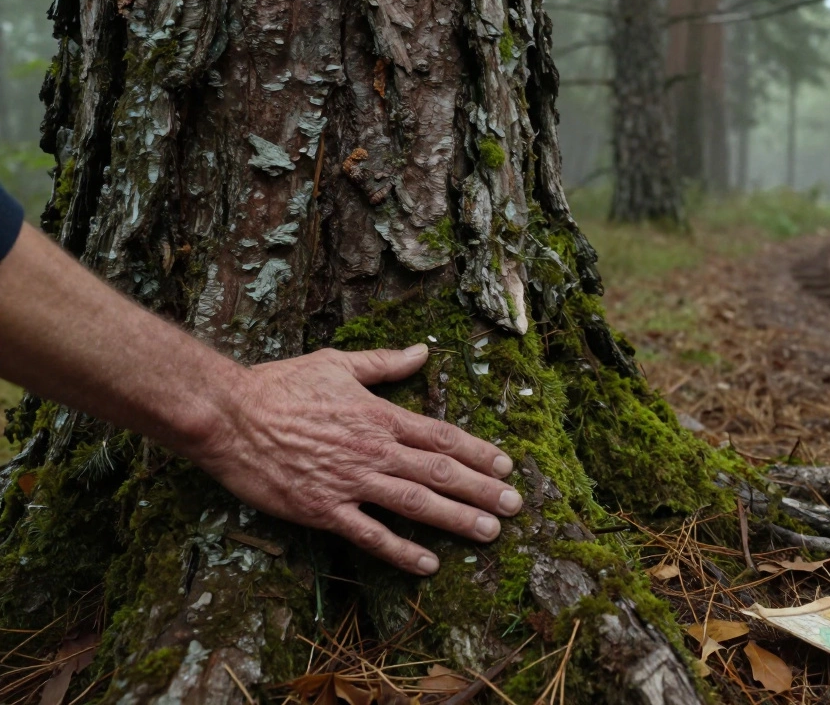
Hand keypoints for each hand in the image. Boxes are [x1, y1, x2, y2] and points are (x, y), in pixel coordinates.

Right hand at [189, 344, 519, 574]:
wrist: (227, 415)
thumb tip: (423, 350)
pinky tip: (429, 564)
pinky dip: (402, 550)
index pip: (441, 436)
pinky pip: (370, 535)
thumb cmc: (280, 385)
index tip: (506, 465)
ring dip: (457, 518)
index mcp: (379, 416)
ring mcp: (350, 481)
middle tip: (516, 505)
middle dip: (482, 489)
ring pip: (416, 503)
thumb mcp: (337, 364)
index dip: (478, 451)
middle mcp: (373, 450)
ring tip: (490, 531)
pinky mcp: (323, 509)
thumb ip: (385, 363)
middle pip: (440, 471)